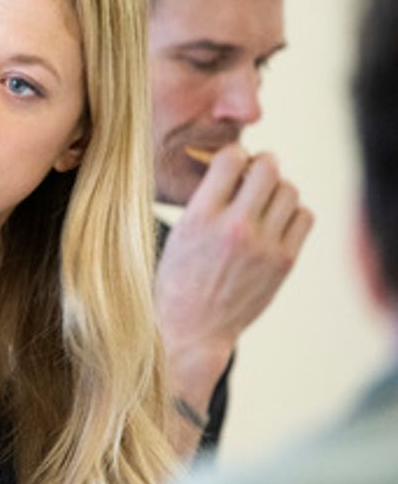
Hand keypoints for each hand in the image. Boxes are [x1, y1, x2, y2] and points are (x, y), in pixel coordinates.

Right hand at [156, 145, 312, 414]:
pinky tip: (276, 220)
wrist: (191, 329)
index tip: (229, 164)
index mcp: (199, 217)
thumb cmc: (178, 278)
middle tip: (254, 173)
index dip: (232, 155)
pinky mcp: (284, 261)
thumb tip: (233, 164)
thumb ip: (205, 199)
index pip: (230, 158)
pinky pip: (304, 216)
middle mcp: (234, 227)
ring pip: (290, 189)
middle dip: (262, 164)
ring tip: (264, 199)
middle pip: (268, 168)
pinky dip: (293, 211)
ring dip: (278, 188)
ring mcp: (263, 246)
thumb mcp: (179, 233)